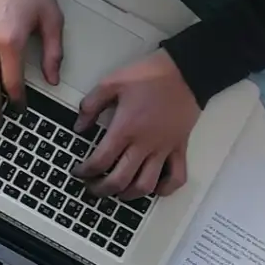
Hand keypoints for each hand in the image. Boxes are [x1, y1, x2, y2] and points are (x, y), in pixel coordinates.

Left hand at [75, 50, 199, 198]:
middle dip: (101, 190)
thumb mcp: (112, 82)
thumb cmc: (149, 75)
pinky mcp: (180, 148)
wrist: (187, 69)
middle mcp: (144, 144)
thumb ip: (90, 105)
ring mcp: (164, 148)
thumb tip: (79, 127)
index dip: (85, 171)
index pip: (100, 161)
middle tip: (91, 187)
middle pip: (119, 180)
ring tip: (117, 192)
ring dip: (128, 195)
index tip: (78, 172)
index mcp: (125, 129)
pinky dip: (165, 188)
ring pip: (146, 185)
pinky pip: (176, 176)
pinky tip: (154, 188)